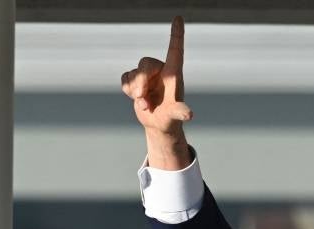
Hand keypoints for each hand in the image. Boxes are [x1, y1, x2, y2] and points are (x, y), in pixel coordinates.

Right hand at [120, 16, 192, 168]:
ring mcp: (148, 76)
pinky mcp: (136, 81)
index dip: (176, 33)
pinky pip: (125, 78)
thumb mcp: (175, 115)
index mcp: (174, 74)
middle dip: (141, 82)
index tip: (179, 18)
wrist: (159, 126)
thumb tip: (188, 115)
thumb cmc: (171, 118)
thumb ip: (179, 112)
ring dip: (135, 91)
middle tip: (143, 99)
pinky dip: (128, 91)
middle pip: (144, 63)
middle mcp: (161, 71)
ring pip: (133, 73)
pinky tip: (138, 100)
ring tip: (146, 104)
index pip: (175, 50)